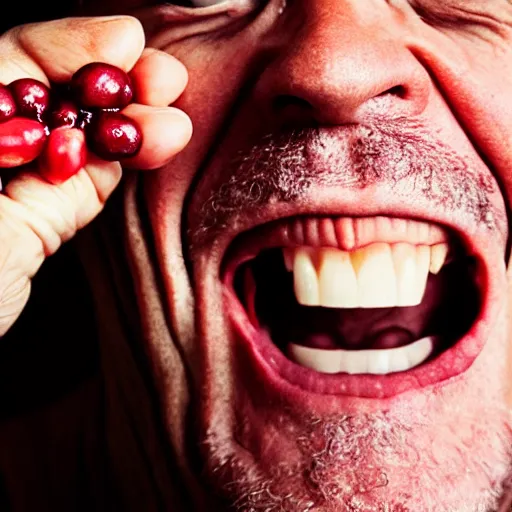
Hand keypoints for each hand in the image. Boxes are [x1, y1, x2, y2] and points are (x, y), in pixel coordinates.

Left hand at [0, 15, 191, 335]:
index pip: (22, 60)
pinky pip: (95, 182)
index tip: (129, 44)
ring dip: (135, 129)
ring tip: (174, 123)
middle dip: (121, 87)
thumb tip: (103, 48)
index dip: (80, 47)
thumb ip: (14, 94)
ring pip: (88, 140)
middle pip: (64, 97)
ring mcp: (22, 184)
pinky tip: (160, 146)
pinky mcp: (48, 222)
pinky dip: (127, 164)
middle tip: (168, 81)